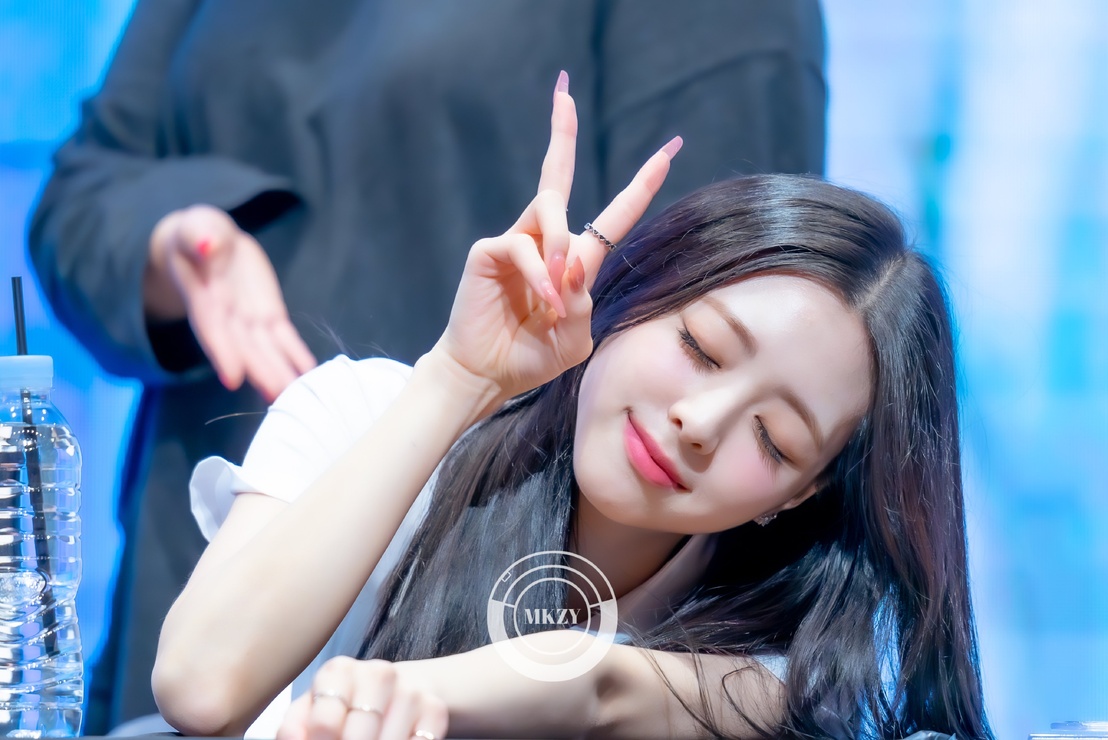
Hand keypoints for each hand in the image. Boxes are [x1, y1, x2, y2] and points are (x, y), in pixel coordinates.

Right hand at [145, 204, 316, 399]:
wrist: (208, 241)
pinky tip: (309, 373)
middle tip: (279, 396)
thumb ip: (199, 235)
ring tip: (298, 394)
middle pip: (244, 347)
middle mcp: (225, 315)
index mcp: (203, 295)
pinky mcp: (268, 313)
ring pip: (266, 349)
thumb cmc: (196, 233)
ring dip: (281, 372)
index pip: (212, 327)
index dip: (222, 352)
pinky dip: (296, 355)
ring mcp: (248, 318)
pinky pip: (284, 337)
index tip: (233, 379)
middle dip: (261, 372)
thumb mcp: (196, 226)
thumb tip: (205, 245)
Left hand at [278, 656, 447, 739]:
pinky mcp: (434, 707)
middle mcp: (378, 673)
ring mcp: (410, 689)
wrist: (388, 693)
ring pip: (392, 739)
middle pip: (360, 735)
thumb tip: (295, 739)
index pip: (325, 723)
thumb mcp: (309, 711)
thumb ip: (295, 726)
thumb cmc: (339, 708)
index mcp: (338, 672)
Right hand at [432, 72, 679, 403]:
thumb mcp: (576, 336)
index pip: (614, 214)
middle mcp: (546, 240)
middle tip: (564, 89)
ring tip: (559, 295)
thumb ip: (585, 303)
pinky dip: (541, 276)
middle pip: (555, 173)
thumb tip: (574, 265)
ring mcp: (517, 242)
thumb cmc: (532, 355)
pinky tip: (545, 302)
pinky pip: (523, 247)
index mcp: (576, 258)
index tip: (670, 149)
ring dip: (561, 251)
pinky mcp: (489, 251)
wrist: (487, 374)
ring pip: (549, 212)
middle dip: (561, 130)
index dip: (642, 183)